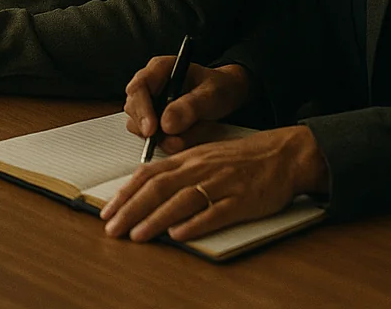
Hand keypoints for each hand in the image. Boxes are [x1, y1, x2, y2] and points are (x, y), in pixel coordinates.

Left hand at [100, 126, 328, 242]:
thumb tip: (147, 192)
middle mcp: (199, 168)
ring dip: (156, 219)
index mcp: (188, 158)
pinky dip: (195, 224)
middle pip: (158, 188)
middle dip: (131, 209)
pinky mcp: (241, 200)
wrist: (283, 154)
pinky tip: (179, 235)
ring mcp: (220, 184)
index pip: (148, 174)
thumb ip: (178, 172)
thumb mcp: (205, 157)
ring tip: (137, 236)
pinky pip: (215, 212)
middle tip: (112, 228)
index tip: (107, 211)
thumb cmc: (241, 159)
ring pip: (181, 201)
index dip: (125, 193)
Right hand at [124, 59, 253, 154]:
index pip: (138, 87)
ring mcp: (151, 104)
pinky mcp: (156, 121)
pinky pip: (155, 137)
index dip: (141, 109)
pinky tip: (190, 136)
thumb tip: (167, 125)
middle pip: (134, 109)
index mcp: (160, 69)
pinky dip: (171, 142)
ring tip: (193, 132)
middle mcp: (151, 86)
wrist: (228, 95)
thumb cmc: (219, 87)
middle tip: (175, 140)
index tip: (152, 129)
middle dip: (152, 128)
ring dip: (165, 137)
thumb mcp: (212, 94)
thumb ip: (190, 107)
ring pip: (141, 126)